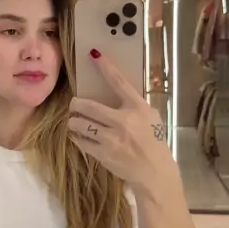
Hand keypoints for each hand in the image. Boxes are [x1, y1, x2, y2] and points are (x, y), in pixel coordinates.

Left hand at [68, 52, 177, 191]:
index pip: (119, 82)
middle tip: (74, 104)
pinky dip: (77, 137)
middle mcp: (123, 121)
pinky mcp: (103, 154)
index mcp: (138, 108)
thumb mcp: (151, 118)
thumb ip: (134, 105)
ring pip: (80, 124)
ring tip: (75, 121)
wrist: (155, 172)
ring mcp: (111, 139)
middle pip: (89, 106)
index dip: (106, 67)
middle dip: (76, 104)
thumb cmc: (155, 142)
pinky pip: (81, 141)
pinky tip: (79, 136)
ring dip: (74, 121)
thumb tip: (116, 91)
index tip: (94, 55)